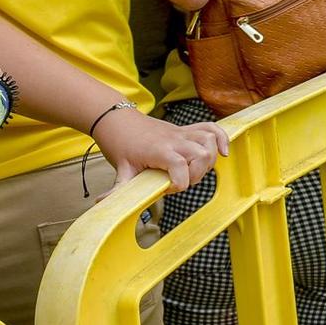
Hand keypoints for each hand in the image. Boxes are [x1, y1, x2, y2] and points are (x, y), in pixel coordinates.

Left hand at [94, 111, 229, 193]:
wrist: (118, 120)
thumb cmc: (120, 144)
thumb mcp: (120, 169)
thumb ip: (117, 189)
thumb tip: (102, 205)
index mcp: (159, 151)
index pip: (181, 168)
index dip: (178, 184)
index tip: (166, 189)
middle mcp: (175, 140)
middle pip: (202, 155)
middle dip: (197, 174)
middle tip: (181, 181)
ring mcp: (182, 133)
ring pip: (209, 142)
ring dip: (209, 160)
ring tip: (196, 171)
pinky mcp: (186, 129)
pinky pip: (211, 128)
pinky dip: (221, 138)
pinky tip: (223, 152)